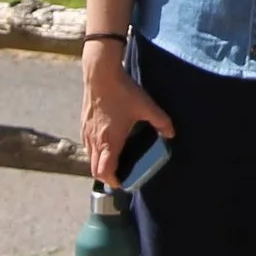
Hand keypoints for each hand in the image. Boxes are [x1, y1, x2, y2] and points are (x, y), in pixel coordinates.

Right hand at [81, 49, 172, 184]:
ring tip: (114, 160)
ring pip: (90, 157)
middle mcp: (95, 140)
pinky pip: (87, 145)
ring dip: (100, 163)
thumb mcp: (146, 106)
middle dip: (107, 175)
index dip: (113, 181)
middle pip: (95, 169)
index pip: (104, 172)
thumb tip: (171, 133)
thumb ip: (161, 121)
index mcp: (109, 141)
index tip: (123, 182)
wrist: (100, 73)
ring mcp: (87, 132)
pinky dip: (94, 151)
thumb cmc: (122, 91)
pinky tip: (106, 142)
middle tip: (120, 174)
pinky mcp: (83, 124)